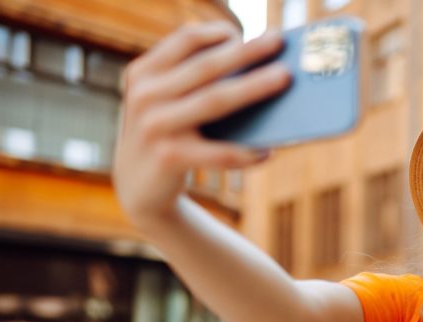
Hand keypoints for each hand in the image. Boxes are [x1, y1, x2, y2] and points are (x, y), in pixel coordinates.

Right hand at [113, 22, 290, 225]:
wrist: (138, 188)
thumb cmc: (167, 137)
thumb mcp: (166, 103)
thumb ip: (193, 83)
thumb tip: (257, 68)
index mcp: (144, 72)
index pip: (185, 40)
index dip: (219, 32)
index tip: (248, 33)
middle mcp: (145, 95)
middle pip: (207, 66)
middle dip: (246, 51)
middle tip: (278, 40)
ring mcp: (155, 126)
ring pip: (215, 101)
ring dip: (254, 87)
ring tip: (284, 78)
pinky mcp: (169, 157)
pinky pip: (219, 152)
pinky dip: (246, 152)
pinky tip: (267, 151)